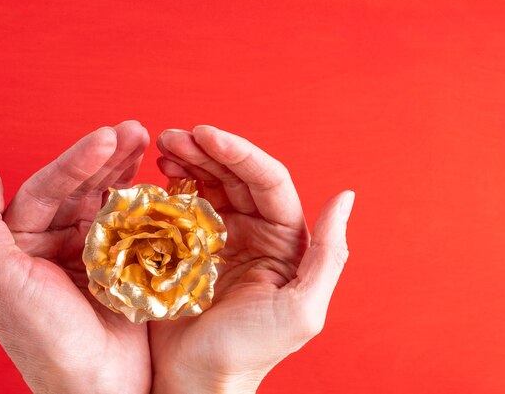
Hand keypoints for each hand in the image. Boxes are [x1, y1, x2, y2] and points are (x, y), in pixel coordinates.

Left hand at [0, 121, 152, 393]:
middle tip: (136, 130)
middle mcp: (57, 244)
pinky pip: (134, 226)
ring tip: (148, 140)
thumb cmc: (47, 340)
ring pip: (109, 201)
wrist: (99, 387)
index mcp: (23, 244)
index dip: (77, 160)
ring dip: (127, 170)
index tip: (107, 137)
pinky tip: (156, 181)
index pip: (47, 188)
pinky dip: (146, 202)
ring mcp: (93, 253)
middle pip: (82, 188)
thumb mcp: (2, 282)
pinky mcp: (124, 264)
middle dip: (108, 157)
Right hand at [150, 126, 354, 393]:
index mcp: (286, 240)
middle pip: (235, 176)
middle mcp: (256, 231)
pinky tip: (159, 172)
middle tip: (173, 136)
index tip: (204, 135)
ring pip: (209, 183)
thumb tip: (346, 196)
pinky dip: (171, 185)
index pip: (268, 181)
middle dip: (206, 150)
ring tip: (163, 145)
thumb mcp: (302, 310)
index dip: (239, 153)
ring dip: (188, 160)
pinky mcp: (188, 246)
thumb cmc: (251, 352)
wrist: (196, 381)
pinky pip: (182, 205)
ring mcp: (220, 236)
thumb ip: (329, 253)